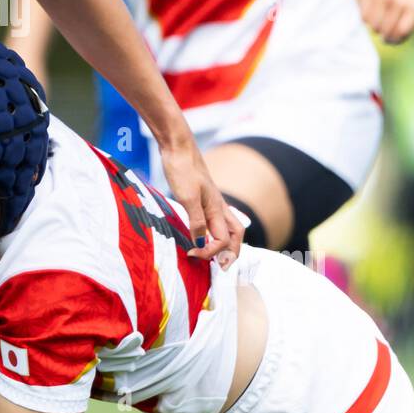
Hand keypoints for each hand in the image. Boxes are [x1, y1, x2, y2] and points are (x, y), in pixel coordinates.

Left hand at [158, 143, 242, 267]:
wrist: (177, 146)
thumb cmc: (182, 168)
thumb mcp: (187, 197)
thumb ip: (196, 222)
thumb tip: (201, 244)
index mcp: (217, 209)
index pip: (223, 240)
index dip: (210, 251)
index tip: (191, 253)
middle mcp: (218, 206)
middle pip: (236, 234)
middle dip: (231, 252)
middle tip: (220, 266)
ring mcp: (212, 201)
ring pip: (227, 226)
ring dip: (225, 242)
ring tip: (214, 255)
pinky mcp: (202, 196)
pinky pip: (215, 218)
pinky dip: (213, 230)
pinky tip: (202, 232)